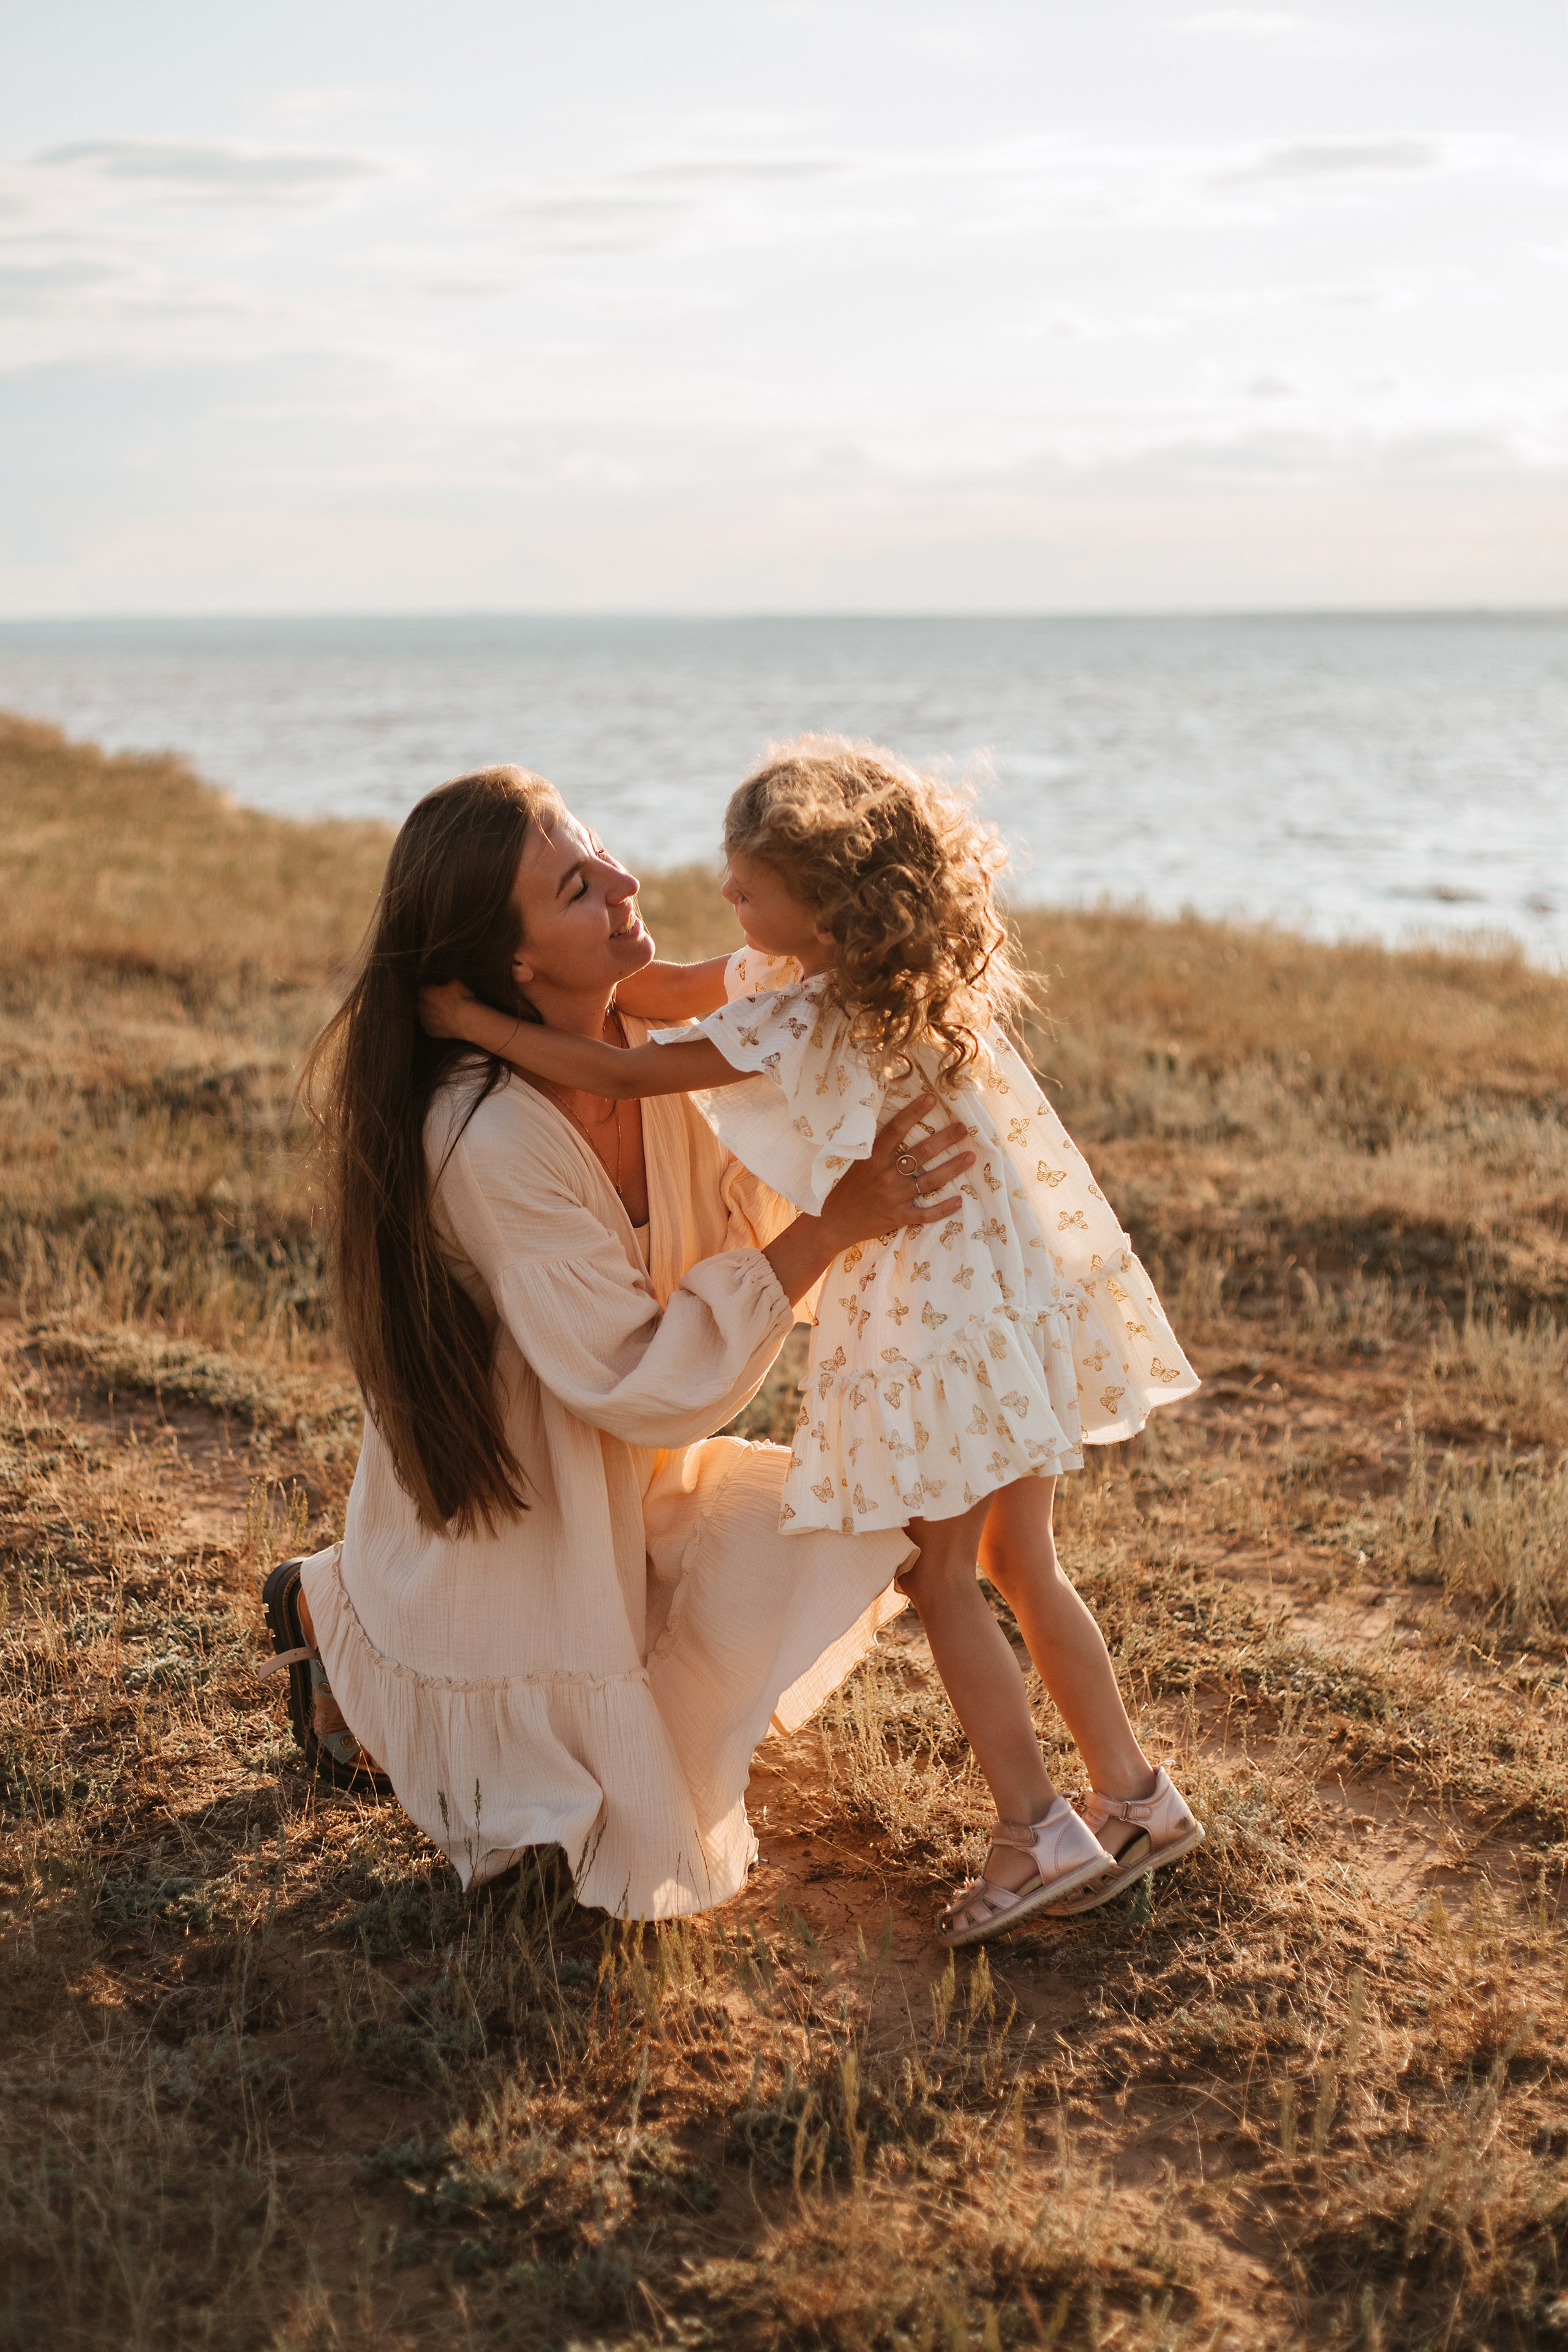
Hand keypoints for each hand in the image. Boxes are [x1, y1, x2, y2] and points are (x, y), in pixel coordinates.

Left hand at [418, 978, 482, 1040]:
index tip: (435, 992)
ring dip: (430, 1015)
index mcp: (427, 993)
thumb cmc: (463, 1000)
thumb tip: (445, 984)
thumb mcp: (456, 984)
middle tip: (439, 1004)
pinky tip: (443, 1024)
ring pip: (424, 1016)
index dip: (429, 991)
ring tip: (442, 1015)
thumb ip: (446, 983)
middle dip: (427, 1003)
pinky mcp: (431, 1032)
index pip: (421, 990)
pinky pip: (430, 1028)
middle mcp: (422, 1007)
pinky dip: (434, 1026)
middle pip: (421, 1004)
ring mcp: (425, 1021)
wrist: (468, 1021)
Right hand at [819, 1093, 972, 1251]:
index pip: (896, 1129)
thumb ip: (872, 1146)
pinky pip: (926, 1214)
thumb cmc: (841, 1189)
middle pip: (921, 1153)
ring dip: (952, 1168)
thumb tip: (893, 1124)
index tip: (931, 1098)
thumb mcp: (852, 1161)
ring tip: (970, 1157)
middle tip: (964, 1128)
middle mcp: (886, 1175)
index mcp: (872, 1158)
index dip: (914, 1112)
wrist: (831, 1223)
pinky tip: (960, 1201)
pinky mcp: (898, 1217)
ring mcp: (894, 1197)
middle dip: (945, 1139)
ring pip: (930, 1181)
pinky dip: (943, 1209)